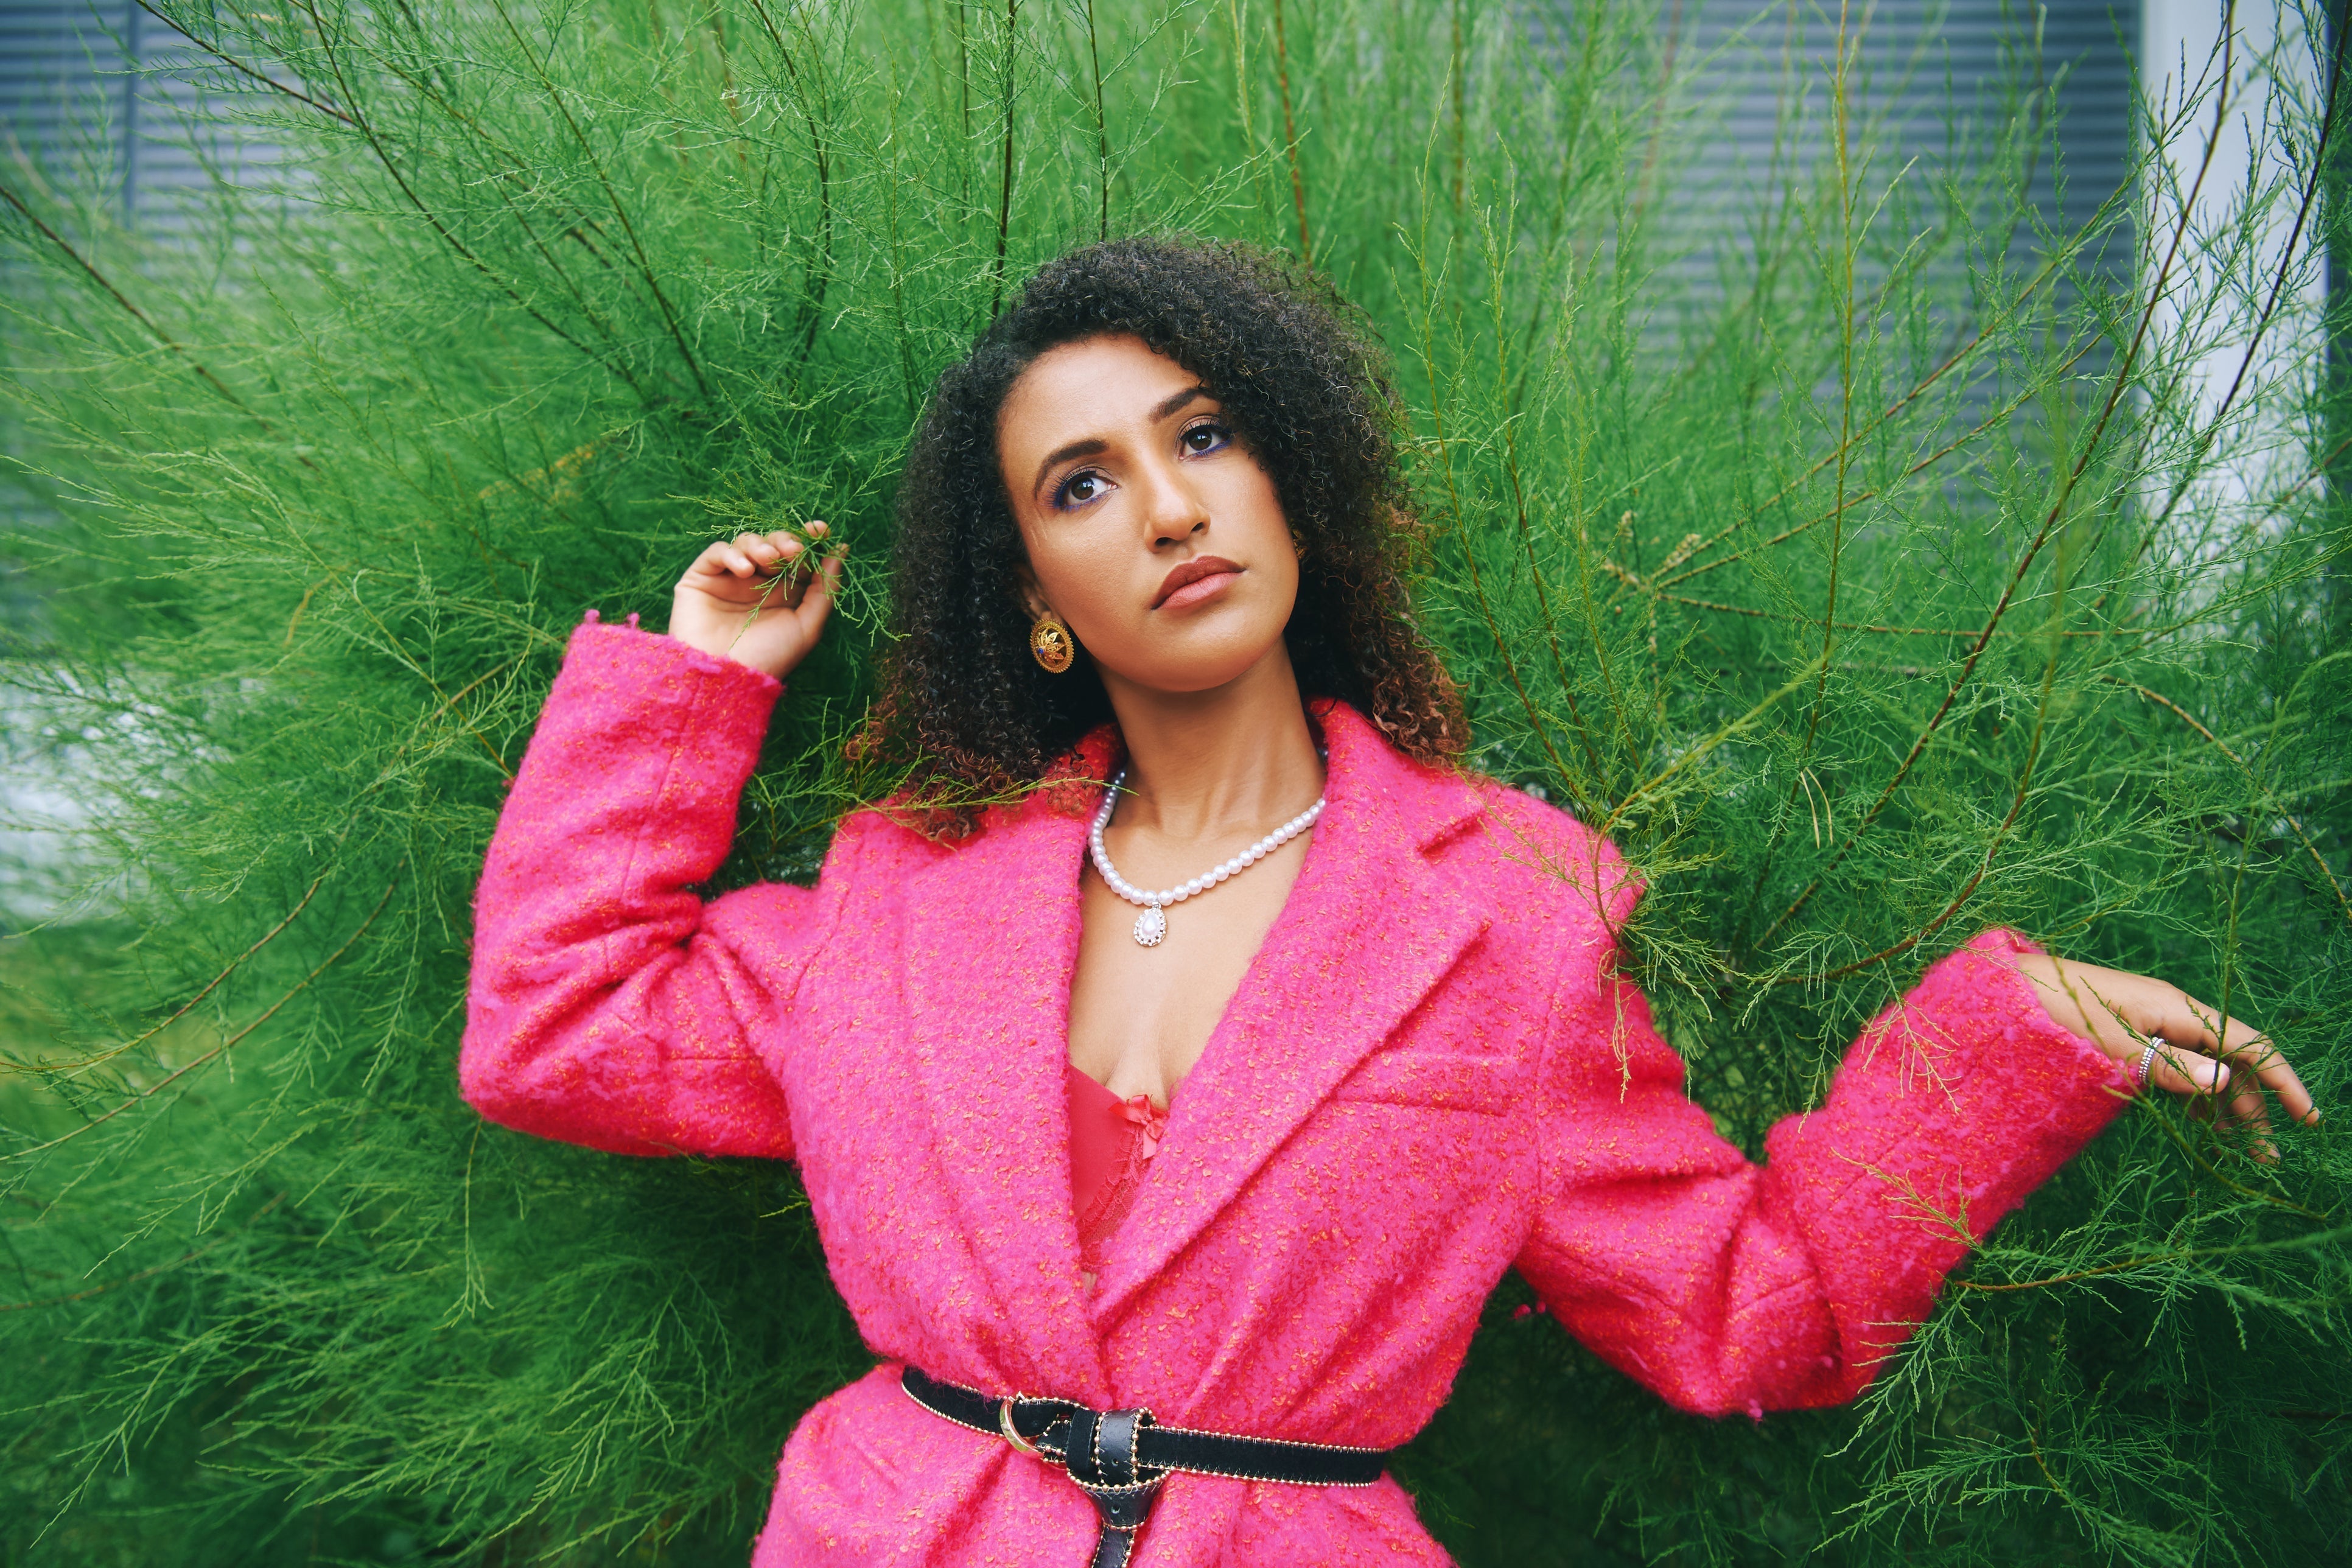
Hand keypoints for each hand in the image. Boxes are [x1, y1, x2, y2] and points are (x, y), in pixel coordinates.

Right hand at [668, 524, 841, 678]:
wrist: (726, 678)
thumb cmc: (770, 658)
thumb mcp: (808, 626)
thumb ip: (825, 590)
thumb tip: (841, 550)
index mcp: (784, 593)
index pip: (798, 557)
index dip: (809, 539)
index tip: (820, 530)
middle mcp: (757, 583)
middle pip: (773, 544)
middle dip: (786, 541)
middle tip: (794, 551)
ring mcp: (729, 579)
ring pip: (746, 542)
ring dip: (761, 545)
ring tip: (769, 561)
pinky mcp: (701, 578)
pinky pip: (717, 552)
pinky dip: (733, 554)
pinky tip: (745, 571)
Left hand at [2012, 953, 2317, 1157]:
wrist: (2008, 989)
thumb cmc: (2055, 1011)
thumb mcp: (2112, 1044)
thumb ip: (2166, 1065)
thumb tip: (2224, 1082)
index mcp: (2176, 1008)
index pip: (2248, 1044)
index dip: (2282, 1079)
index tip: (2307, 1119)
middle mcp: (2171, 1012)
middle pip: (2232, 1059)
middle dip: (2255, 1104)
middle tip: (2266, 1156)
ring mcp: (2152, 1022)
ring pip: (2207, 1065)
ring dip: (2227, 1104)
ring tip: (2239, 1148)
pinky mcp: (2132, 1033)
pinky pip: (2180, 1064)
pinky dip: (2196, 1093)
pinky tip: (2200, 1122)